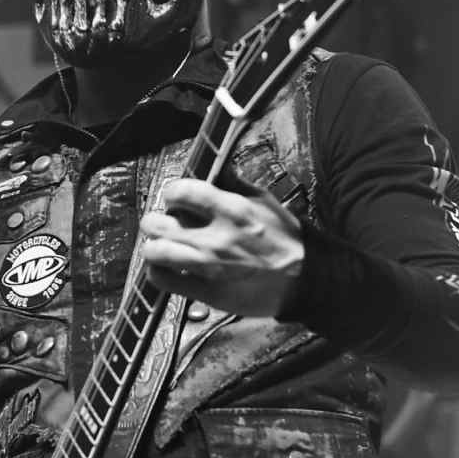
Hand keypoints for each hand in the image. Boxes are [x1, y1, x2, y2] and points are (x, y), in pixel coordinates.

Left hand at [139, 179, 304, 317]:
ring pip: (156, 252)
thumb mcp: (263, 200)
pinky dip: (158, 272)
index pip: (181, 191)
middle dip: (156, 220)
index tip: (175, 197)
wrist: (305, 279)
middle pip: (159, 223)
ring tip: (160, 245)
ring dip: (153, 247)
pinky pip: (165, 281)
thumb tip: (214, 165)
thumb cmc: (286, 239)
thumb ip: (233, 182)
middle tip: (162, 222)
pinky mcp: (207, 292)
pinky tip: (165, 267)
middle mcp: (216, 238)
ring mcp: (209, 267)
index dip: (172, 192)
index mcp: (232, 210)